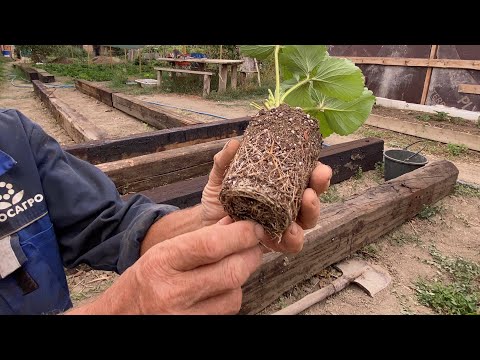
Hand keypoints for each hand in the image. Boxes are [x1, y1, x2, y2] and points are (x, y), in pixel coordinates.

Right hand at [71, 218, 266, 314]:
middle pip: (232, 271)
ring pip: (235, 294)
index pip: (211, 245)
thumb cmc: (142, 283)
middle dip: (250, 254)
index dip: (241, 234)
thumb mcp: (162, 253)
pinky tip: (218, 289)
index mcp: (162, 263)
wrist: (120, 317)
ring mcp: (183, 317)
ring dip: (240, 278)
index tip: (255, 227)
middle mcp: (172, 292)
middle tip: (254, 244)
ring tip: (227, 269)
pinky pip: (228, 311)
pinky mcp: (194, 329)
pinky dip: (230, 296)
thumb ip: (201, 238)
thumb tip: (236, 223)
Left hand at [200, 138, 332, 253]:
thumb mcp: (220, 177)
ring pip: (307, 221)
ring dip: (311, 212)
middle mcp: (286, 204)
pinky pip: (290, 244)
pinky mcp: (274, 243)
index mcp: (280, 185)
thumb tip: (235, 143)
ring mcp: (282, 224)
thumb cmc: (219, 198)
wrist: (203, 225)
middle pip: (312, 196)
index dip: (317, 172)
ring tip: (306, 202)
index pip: (305, 176)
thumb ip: (225, 161)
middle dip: (319, 189)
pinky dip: (292, 238)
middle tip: (313, 185)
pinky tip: (287, 231)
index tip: (319, 167)